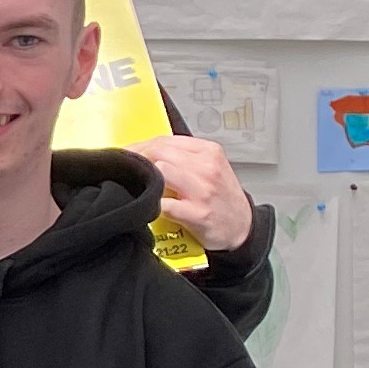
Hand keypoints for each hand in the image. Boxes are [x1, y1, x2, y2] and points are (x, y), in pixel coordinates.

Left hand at [139, 132, 252, 254]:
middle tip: (126, 170)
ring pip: (161, 171)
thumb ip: (184, 157)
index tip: (127, 154)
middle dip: (137, 160)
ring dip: (145, 180)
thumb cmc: (222, 198)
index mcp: (209, 152)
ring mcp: (203, 190)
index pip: (165, 140)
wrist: (242, 227)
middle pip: (159, 152)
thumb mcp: (211, 167)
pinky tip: (149, 206)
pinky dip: (152, 204)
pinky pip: (164, 204)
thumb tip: (147, 152)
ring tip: (139, 187)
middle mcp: (207, 168)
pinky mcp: (198, 213)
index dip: (140, 146)